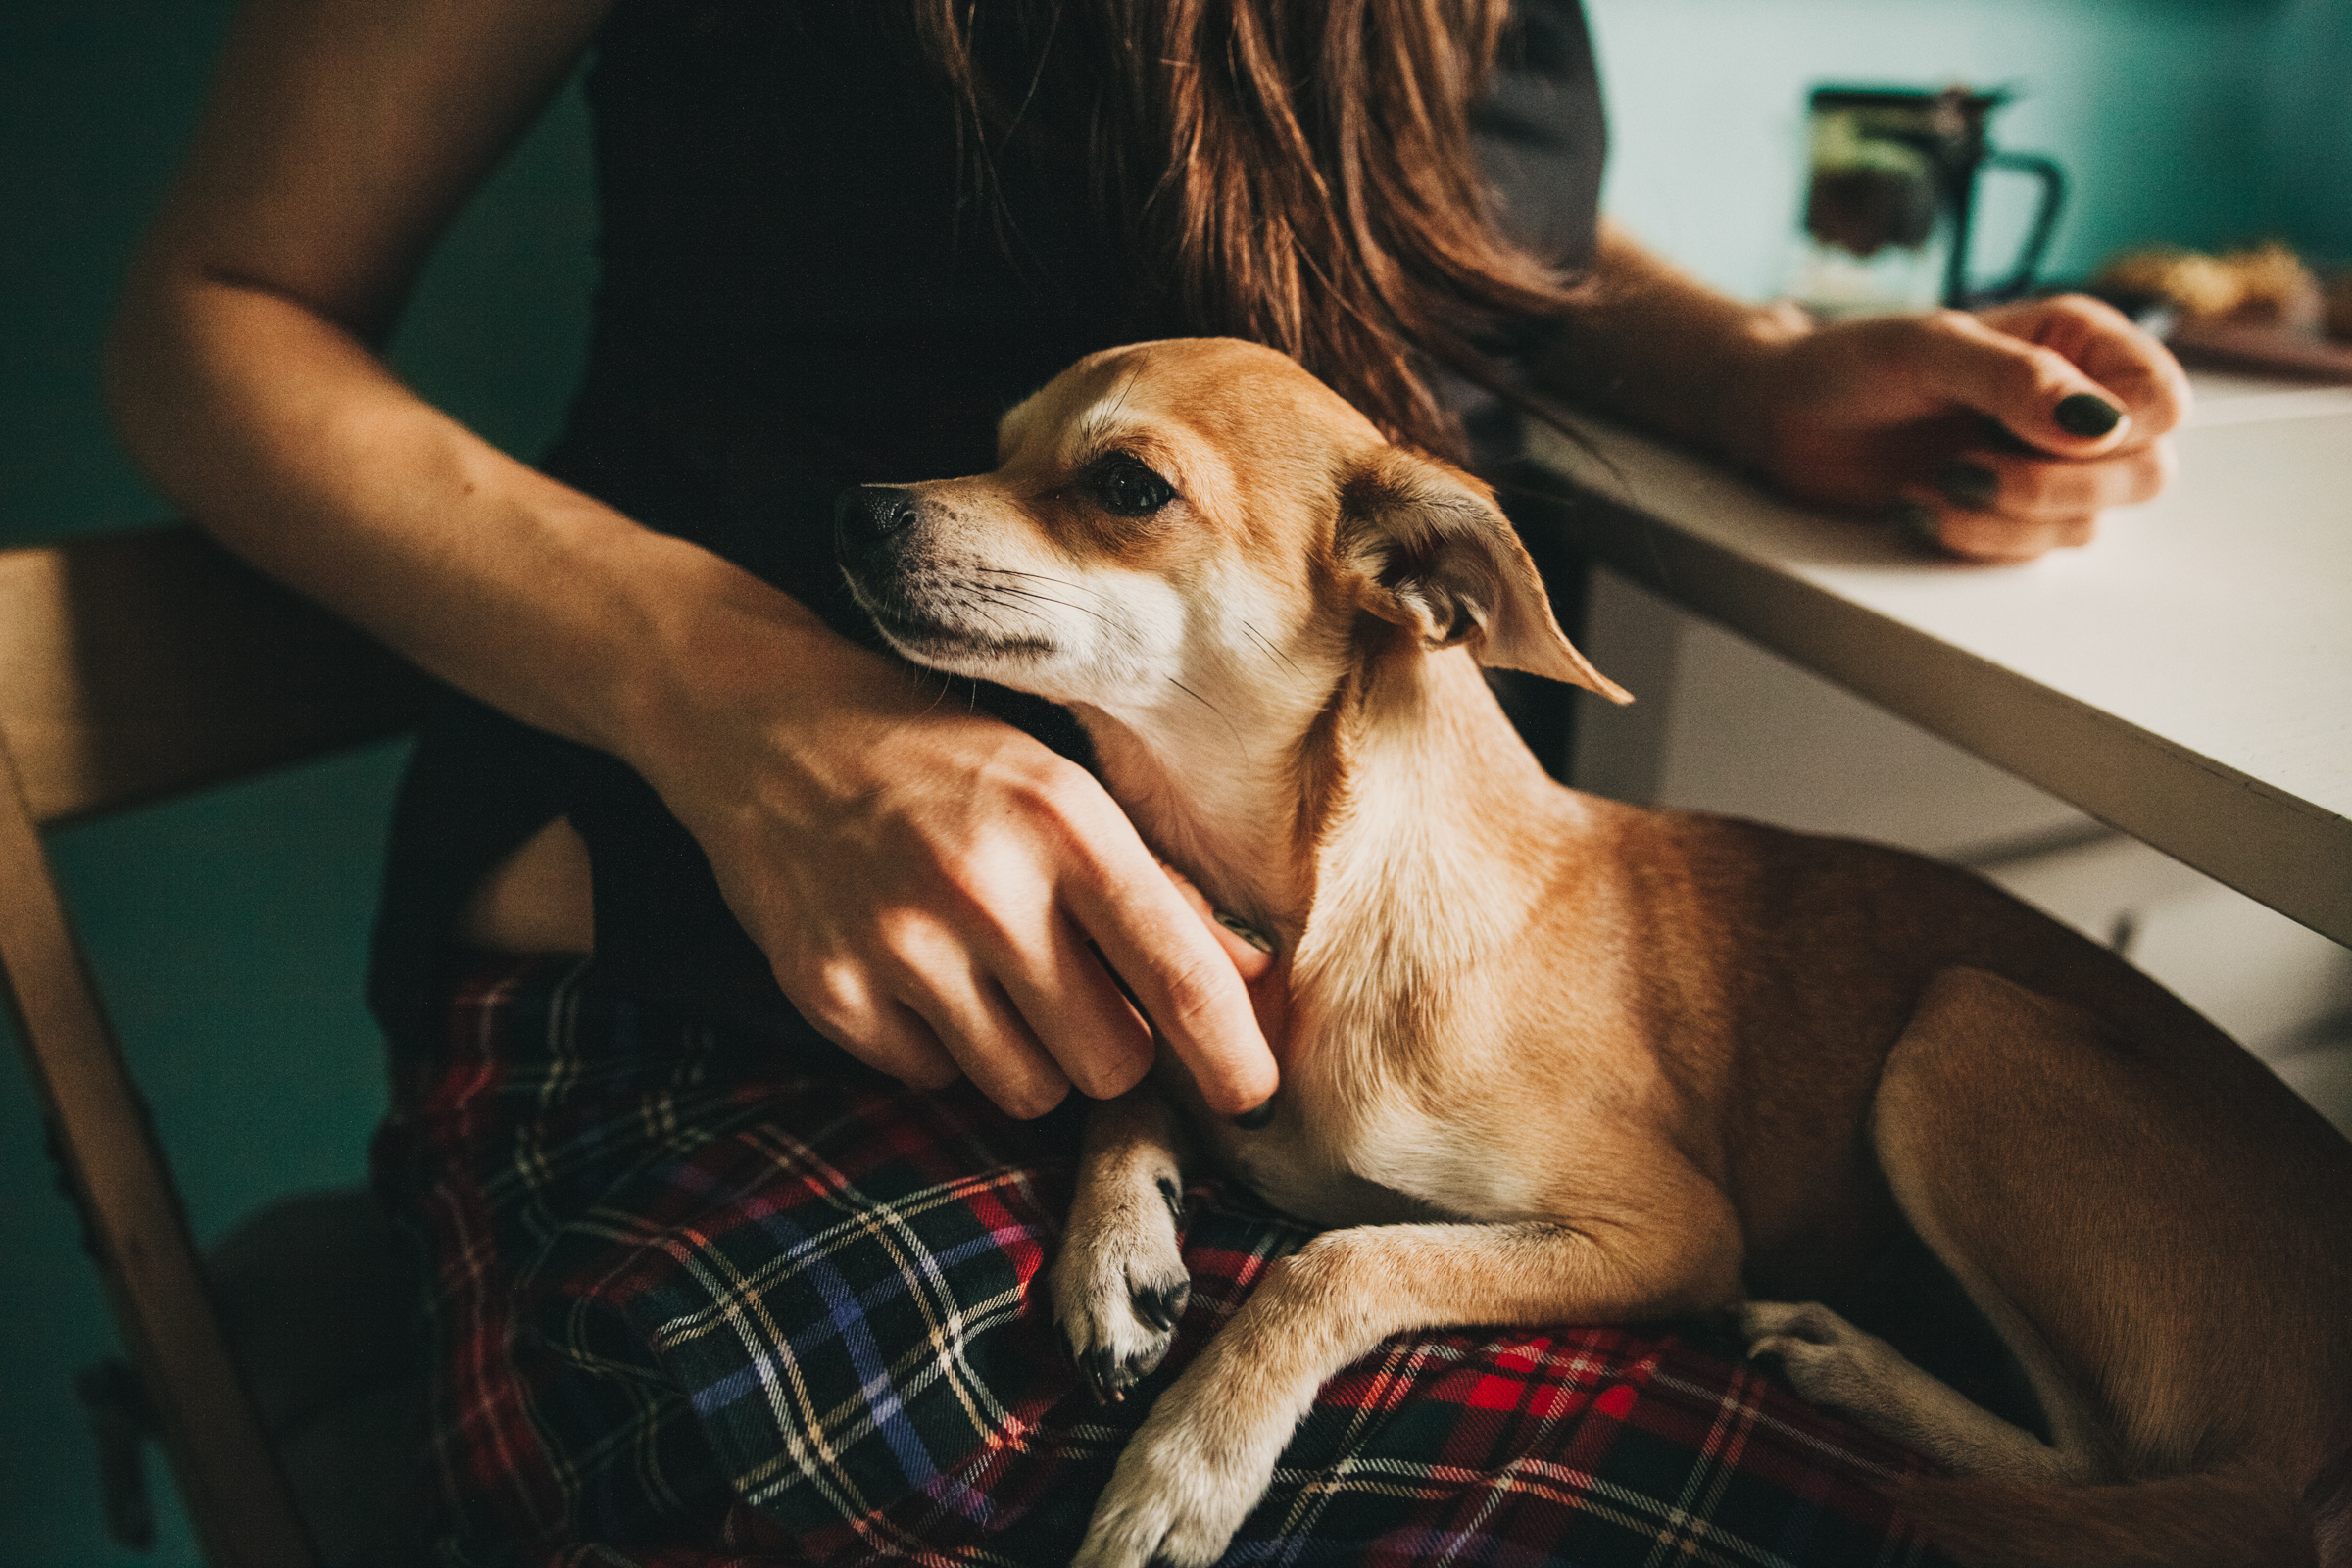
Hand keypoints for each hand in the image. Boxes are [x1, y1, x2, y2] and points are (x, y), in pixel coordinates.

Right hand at [623, 592, 1278, 1120]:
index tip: (1254, 1097)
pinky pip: (932, 1080)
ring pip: (1025, 1089)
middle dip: (1110, 1047)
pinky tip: (919, 973)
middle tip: (1080, 995)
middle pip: (1109, 1062)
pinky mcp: (830, 992)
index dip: (1229, 1054)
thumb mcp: (1063, 792)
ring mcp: (898, 946)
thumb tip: (1254, 979)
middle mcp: (984, 887)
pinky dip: (940, 1048)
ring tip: (994, 978)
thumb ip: (1157, 891)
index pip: (1177, 974)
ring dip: (1028, 1056)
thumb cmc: (944, 761)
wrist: (767, 728)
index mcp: (1064, 823)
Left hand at [1735, 295, 2191, 561]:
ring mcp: (2043, 464)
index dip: (2122, 429)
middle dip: (2054, 488)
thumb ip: (2017, 380)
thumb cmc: (1851, 363)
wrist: (1785, 415)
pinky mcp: (2005, 513)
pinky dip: (1975, 537)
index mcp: (2079, 341)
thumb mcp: (1928, 350)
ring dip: (2004, 517)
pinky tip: (1919, 503)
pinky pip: (2029, 550)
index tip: (2044, 431)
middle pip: (2144, 473)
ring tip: (1931, 481)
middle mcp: (2076, 404)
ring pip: (2086, 523)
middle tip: (1968, 467)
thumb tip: (2099, 424)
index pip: (2163, 399)